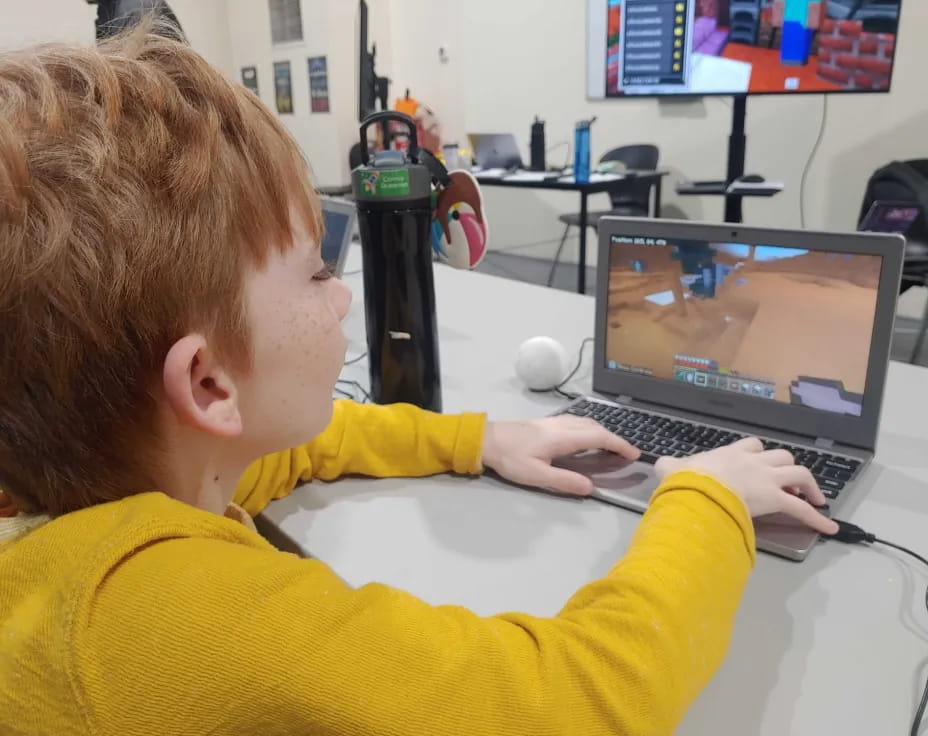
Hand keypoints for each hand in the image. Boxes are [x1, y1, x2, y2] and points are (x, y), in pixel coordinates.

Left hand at [481, 415, 639, 495]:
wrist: (487, 439)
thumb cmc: (510, 458)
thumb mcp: (537, 475)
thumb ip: (564, 480)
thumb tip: (590, 487)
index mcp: (562, 437)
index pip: (599, 437)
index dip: (618, 445)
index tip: (633, 454)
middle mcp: (561, 425)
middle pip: (595, 427)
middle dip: (614, 439)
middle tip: (626, 453)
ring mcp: (553, 422)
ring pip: (586, 422)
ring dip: (602, 432)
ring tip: (611, 447)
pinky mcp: (546, 423)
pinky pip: (577, 422)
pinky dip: (590, 429)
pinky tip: (586, 438)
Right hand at [655, 438, 838, 534]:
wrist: (697, 490)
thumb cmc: (685, 480)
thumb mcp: (670, 468)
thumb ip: (669, 465)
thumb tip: (660, 464)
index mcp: (730, 453)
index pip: (752, 445)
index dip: (759, 453)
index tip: (759, 463)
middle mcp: (753, 462)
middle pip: (782, 457)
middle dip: (787, 468)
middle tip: (789, 484)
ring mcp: (767, 479)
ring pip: (799, 473)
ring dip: (810, 486)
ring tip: (815, 499)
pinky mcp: (775, 499)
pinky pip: (802, 510)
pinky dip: (818, 519)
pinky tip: (830, 528)